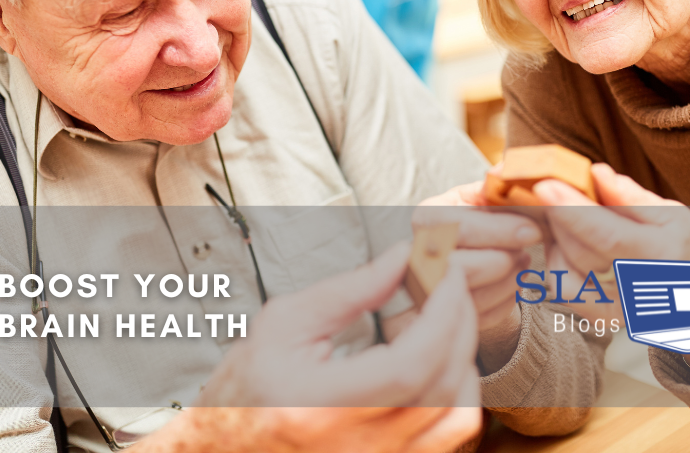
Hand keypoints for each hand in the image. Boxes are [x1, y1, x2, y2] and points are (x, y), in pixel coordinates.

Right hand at [138, 242, 481, 452]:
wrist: (226, 445)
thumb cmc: (248, 389)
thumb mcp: (285, 324)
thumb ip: (350, 290)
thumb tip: (402, 256)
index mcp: (315, 408)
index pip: (407, 366)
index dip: (441, 315)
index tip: (447, 273)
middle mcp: (352, 448)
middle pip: (440, 386)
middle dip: (459, 322)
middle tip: (451, 283)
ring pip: (456, 415)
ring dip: (464, 355)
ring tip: (444, 317)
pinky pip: (450, 437)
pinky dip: (459, 391)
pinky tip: (442, 358)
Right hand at [415, 183, 540, 371]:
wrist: (476, 256)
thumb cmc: (485, 221)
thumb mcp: (486, 198)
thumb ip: (496, 186)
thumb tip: (504, 170)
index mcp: (427, 218)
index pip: (457, 227)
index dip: (500, 230)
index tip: (534, 231)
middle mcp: (415, 254)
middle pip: (459, 266)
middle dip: (502, 261)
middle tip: (527, 254)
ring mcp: (424, 289)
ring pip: (469, 297)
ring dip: (506, 283)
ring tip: (522, 266)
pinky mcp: (440, 317)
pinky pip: (476, 319)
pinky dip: (503, 303)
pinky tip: (513, 285)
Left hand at [533, 164, 689, 367]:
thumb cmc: (678, 244)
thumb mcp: (669, 213)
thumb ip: (629, 196)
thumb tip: (597, 174)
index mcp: (665, 257)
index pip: (608, 235)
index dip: (572, 211)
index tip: (545, 186)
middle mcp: (641, 291)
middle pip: (582, 250)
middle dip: (559, 217)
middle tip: (551, 192)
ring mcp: (620, 311)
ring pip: (567, 267)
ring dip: (557, 236)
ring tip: (568, 218)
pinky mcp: (601, 320)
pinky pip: (562, 286)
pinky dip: (557, 259)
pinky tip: (568, 245)